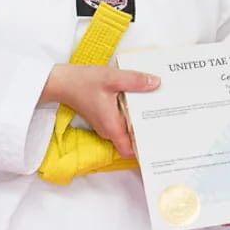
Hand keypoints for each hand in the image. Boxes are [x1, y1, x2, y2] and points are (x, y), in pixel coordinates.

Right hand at [40, 64, 159, 157]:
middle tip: (166, 121)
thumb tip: (155, 83)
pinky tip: (142, 101)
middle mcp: (109, 130)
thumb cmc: (83, 82)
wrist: (62, 82)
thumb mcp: (113, 78)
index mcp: (112, 126)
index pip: (130, 151)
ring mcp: (106, 124)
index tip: (159, 143)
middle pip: (132, 140)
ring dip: (140, 122)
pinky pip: (122, 121)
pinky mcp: (105, 117)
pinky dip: (132, 114)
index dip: (144, 150)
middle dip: (148, 133)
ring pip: (128, 130)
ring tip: (158, 109)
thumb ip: (135, 81)